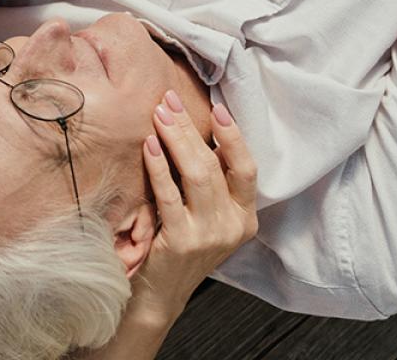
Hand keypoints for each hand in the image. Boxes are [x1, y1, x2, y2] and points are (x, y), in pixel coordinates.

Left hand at [132, 91, 257, 325]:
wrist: (159, 296)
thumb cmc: (177, 246)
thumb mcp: (204, 216)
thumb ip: (208, 184)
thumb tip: (195, 132)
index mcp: (244, 217)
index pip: (247, 169)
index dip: (234, 136)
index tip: (217, 107)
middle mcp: (233, 225)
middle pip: (217, 165)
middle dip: (192, 128)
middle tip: (169, 100)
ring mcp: (210, 234)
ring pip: (198, 175)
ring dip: (177, 139)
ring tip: (159, 114)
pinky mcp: (183, 241)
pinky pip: (170, 195)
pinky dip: (159, 167)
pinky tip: (148, 146)